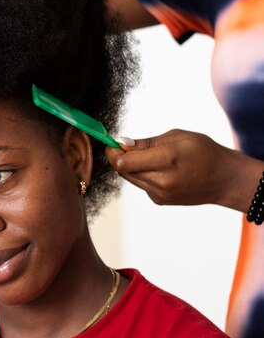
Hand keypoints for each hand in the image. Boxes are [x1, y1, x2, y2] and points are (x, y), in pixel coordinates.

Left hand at [105, 129, 262, 210]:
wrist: (225, 180)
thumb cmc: (203, 152)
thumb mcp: (177, 137)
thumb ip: (145, 143)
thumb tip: (120, 144)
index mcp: (167, 159)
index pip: (123, 161)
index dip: (112, 152)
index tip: (112, 143)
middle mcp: (161, 181)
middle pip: (122, 169)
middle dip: (119, 156)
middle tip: (128, 146)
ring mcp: (160, 194)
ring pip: (129, 177)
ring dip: (131, 165)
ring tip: (150, 156)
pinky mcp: (159, 200)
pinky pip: (140, 184)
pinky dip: (142, 174)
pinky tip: (160, 170)